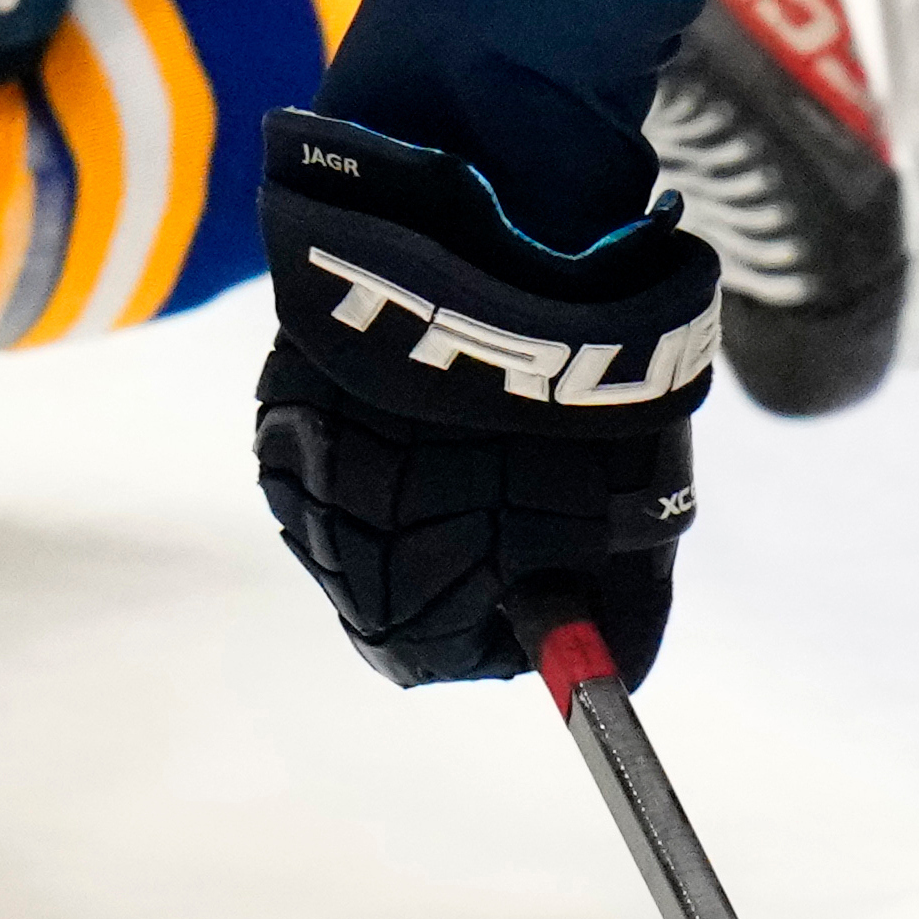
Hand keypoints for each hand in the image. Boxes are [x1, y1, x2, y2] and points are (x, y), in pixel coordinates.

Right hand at [253, 108, 719, 685]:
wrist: (495, 249)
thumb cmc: (580, 406)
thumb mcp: (636, 528)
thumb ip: (623, 617)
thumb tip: (622, 669)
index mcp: (402, 611)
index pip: (449, 654)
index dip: (516, 614)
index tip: (562, 566)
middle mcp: (327, 552)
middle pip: (398, 584)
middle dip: (470, 545)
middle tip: (537, 479)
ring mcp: (293, 468)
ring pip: (368, 508)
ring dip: (428, 481)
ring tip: (492, 414)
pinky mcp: (282, 394)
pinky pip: (341, 439)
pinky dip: (391, 425)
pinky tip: (443, 377)